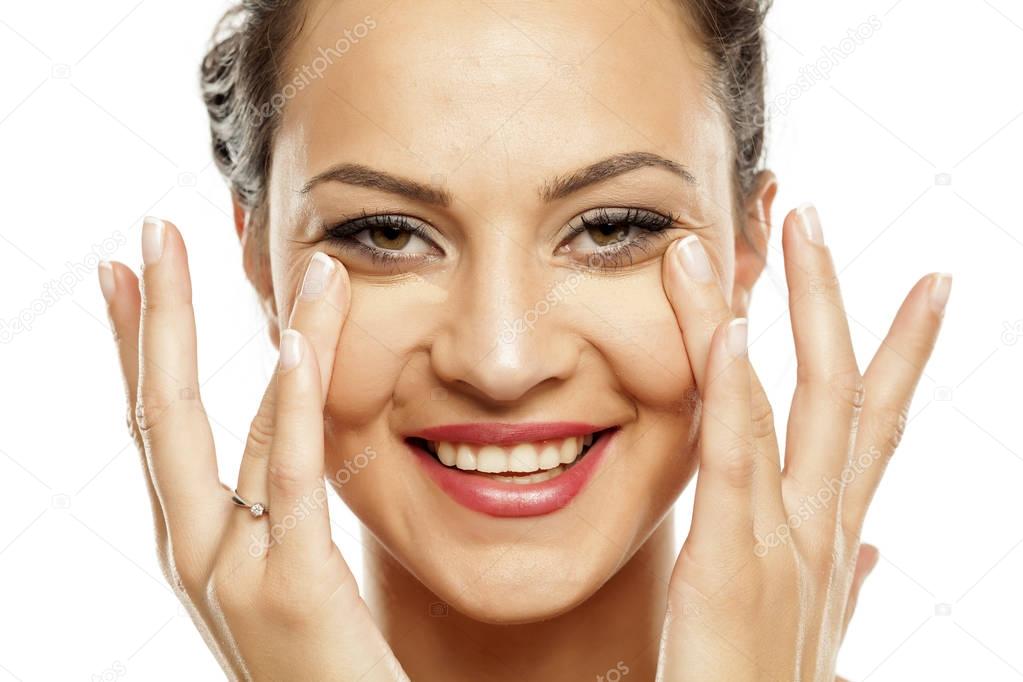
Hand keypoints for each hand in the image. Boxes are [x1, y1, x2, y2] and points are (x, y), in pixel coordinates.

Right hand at [100, 218, 406, 680]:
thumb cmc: (315, 658)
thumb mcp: (276, 566)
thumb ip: (270, 495)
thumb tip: (278, 419)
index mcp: (192, 539)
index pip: (154, 423)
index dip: (133, 344)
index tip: (128, 272)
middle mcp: (195, 550)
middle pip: (162, 413)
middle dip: (155, 318)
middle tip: (151, 230)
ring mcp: (233, 571)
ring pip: (240, 429)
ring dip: (273, 335)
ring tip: (299, 263)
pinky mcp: (294, 586)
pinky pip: (287, 480)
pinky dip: (292, 406)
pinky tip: (295, 345)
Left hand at [656, 205, 947, 679]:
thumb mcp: (821, 635)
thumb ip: (845, 587)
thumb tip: (873, 554)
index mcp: (830, 539)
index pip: (874, 429)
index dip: (902, 353)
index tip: (925, 287)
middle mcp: (819, 531)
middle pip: (844, 393)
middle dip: (835, 300)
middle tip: (819, 217)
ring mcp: (784, 545)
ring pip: (794, 404)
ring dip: (789, 307)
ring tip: (783, 225)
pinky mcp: (732, 567)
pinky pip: (737, 460)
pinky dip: (736, 388)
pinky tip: (735, 324)